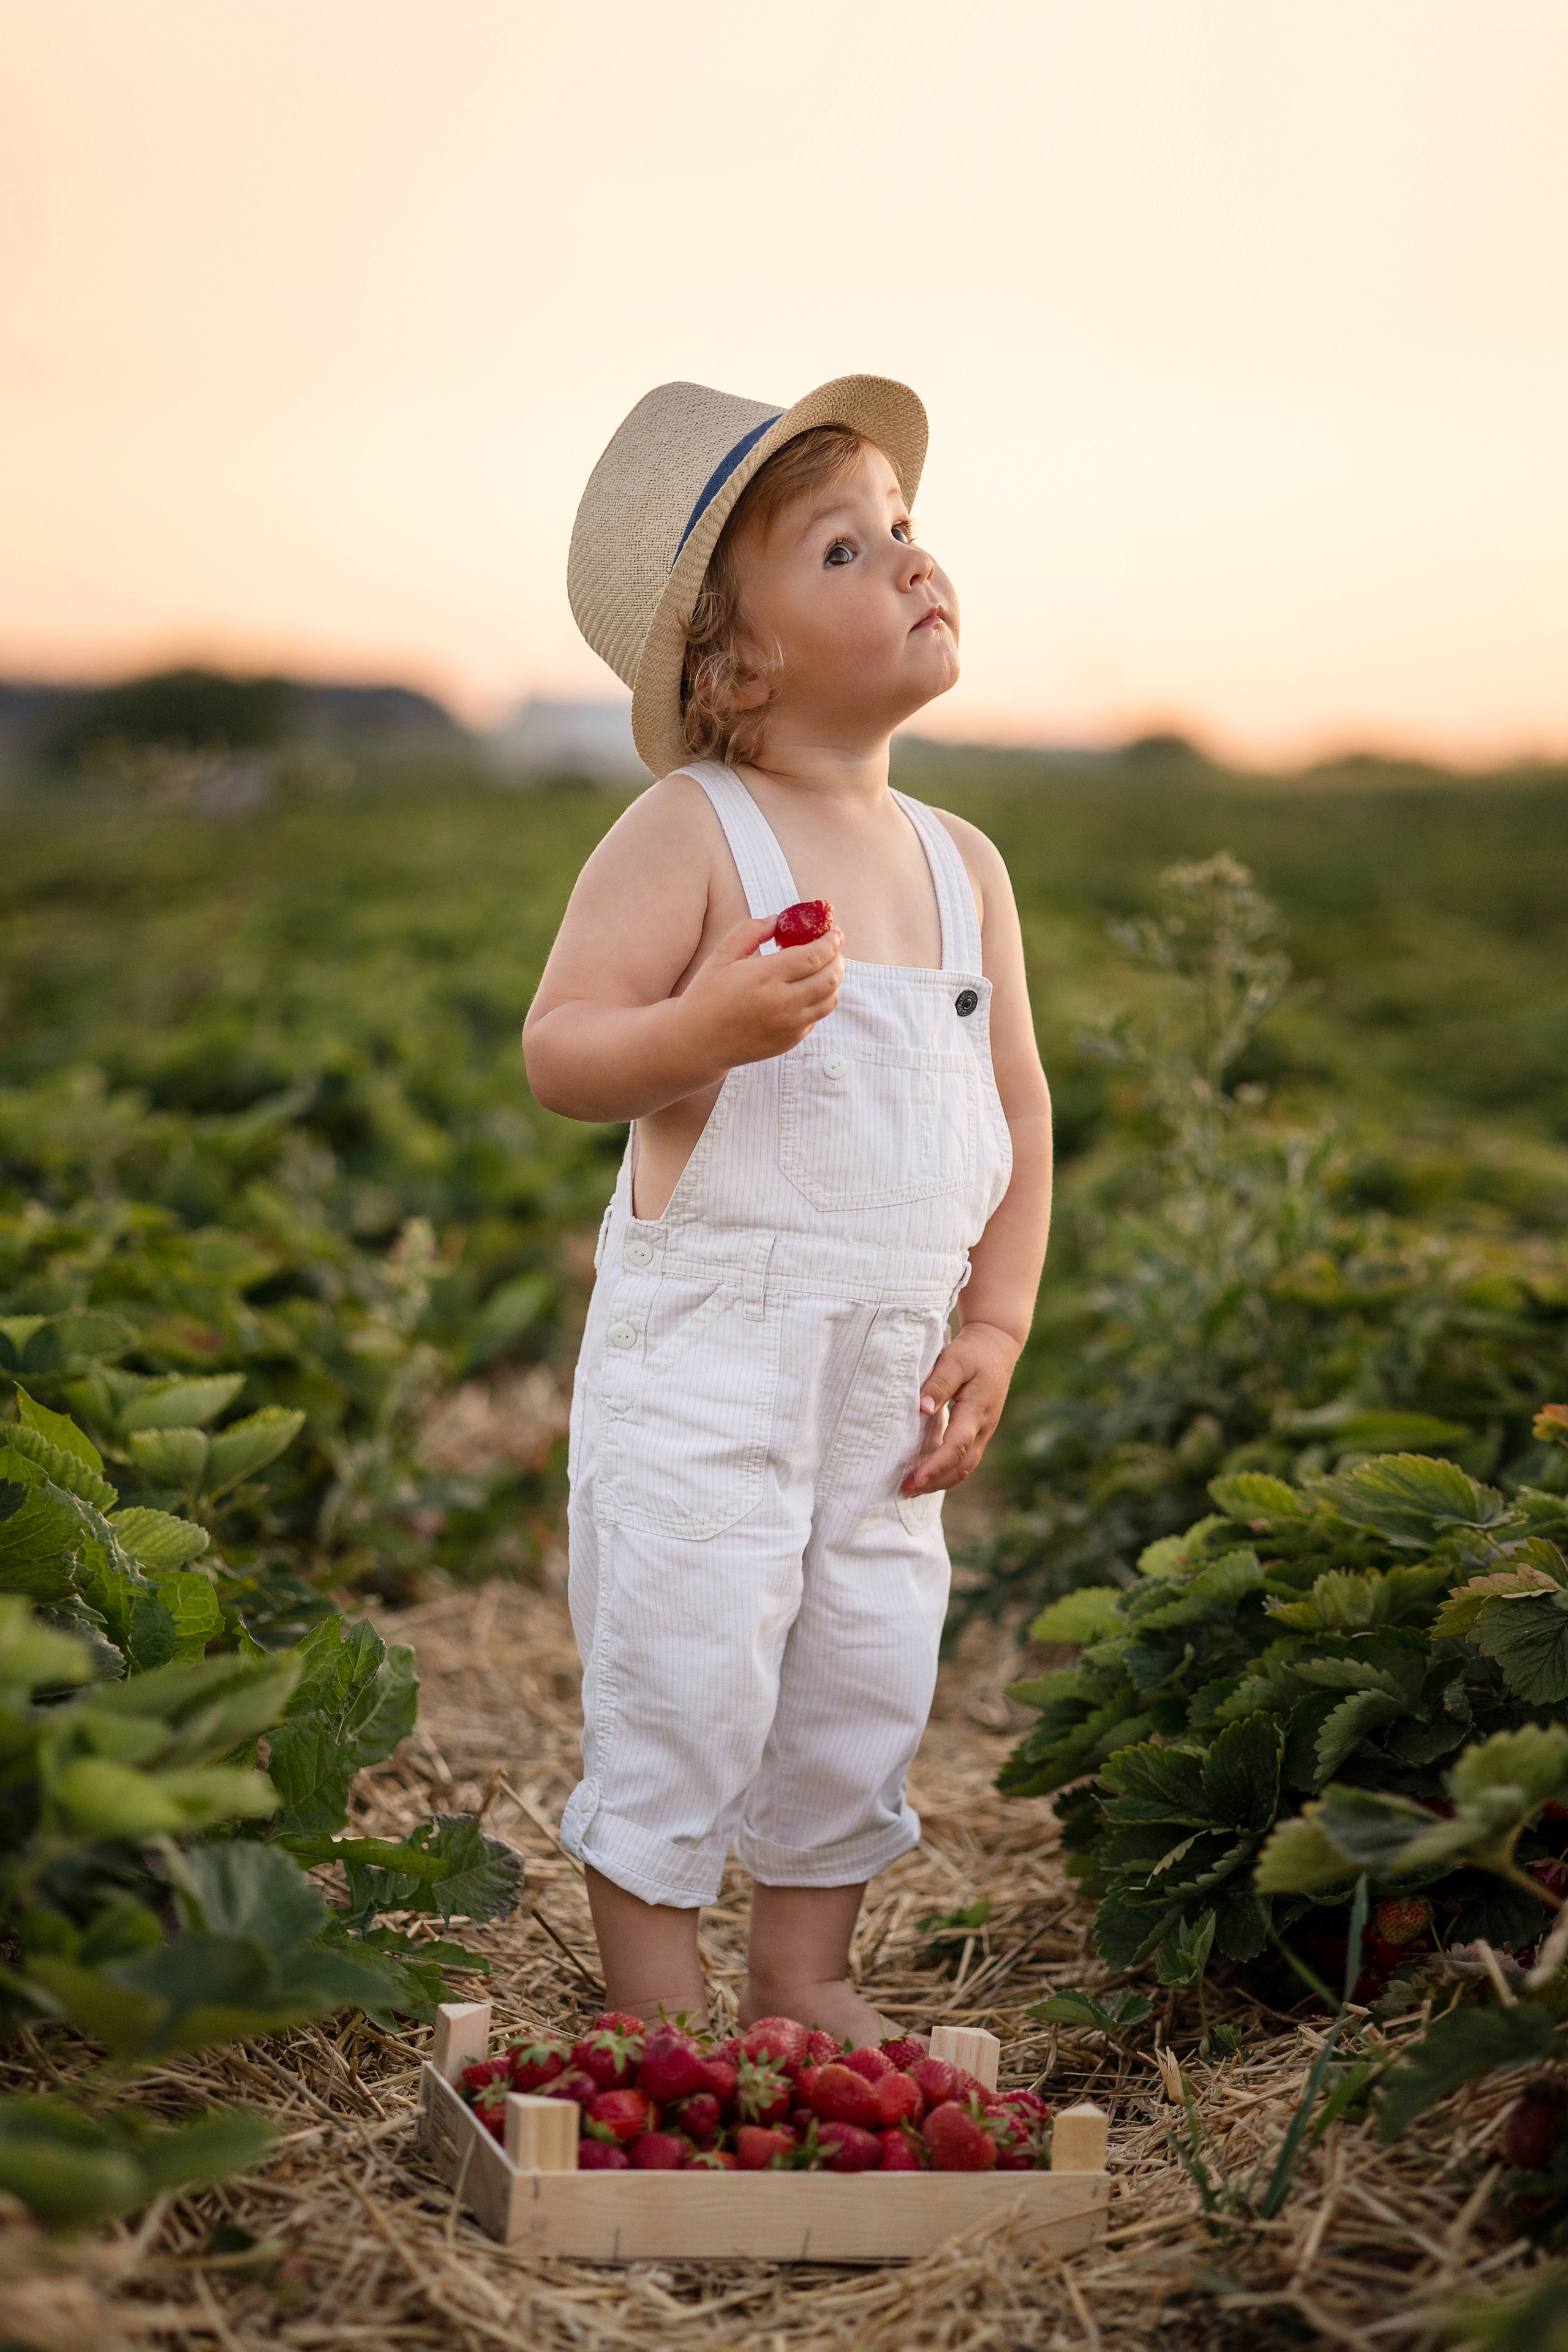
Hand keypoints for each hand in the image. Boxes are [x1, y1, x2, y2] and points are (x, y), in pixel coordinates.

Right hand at [679, 916, 844, 1071]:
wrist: (697, 1042)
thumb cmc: (706, 996)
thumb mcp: (721, 956)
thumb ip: (749, 931)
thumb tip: (777, 920)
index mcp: (764, 977)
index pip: (814, 956)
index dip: (830, 942)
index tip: (834, 932)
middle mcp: (782, 1003)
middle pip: (829, 978)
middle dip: (838, 958)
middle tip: (833, 947)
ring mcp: (789, 1025)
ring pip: (829, 999)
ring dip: (834, 979)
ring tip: (825, 967)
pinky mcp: (790, 1040)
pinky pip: (816, 1017)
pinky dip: (820, 1000)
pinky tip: (808, 989)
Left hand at [900, 1321, 1021, 1496]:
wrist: (998, 1343)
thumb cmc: (973, 1351)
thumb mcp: (953, 1360)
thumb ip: (938, 1384)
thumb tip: (922, 1409)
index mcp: (977, 1411)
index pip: (956, 1447)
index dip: (936, 1465)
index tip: (916, 1478)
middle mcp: (983, 1426)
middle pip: (963, 1466)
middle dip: (936, 1482)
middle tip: (906, 1490)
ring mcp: (983, 1430)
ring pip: (965, 1465)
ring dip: (941, 1480)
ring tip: (912, 1487)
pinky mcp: (978, 1428)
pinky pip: (964, 1456)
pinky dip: (946, 1469)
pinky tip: (926, 1471)